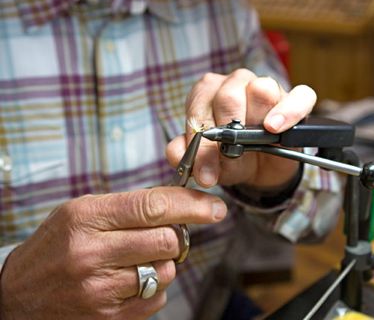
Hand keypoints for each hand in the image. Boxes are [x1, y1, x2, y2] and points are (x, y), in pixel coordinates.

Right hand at [0, 187, 226, 319]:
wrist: (17, 295)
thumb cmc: (56, 246)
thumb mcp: (82, 212)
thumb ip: (129, 205)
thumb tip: (180, 204)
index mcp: (87, 217)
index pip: (152, 206)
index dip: (191, 205)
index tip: (215, 207)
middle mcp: (92, 253)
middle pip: (167, 239)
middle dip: (177, 234)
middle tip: (167, 233)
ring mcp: (100, 289)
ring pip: (166, 270)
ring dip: (164, 262)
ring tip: (140, 258)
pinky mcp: (108, 317)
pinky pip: (156, 298)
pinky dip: (153, 287)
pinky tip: (130, 281)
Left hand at [166, 69, 316, 189]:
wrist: (261, 169)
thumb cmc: (232, 158)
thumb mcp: (208, 163)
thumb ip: (188, 156)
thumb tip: (176, 153)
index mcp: (208, 93)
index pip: (199, 106)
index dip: (200, 140)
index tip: (204, 170)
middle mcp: (236, 83)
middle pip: (227, 96)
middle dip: (225, 134)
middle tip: (227, 160)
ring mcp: (268, 86)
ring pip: (260, 89)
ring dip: (255, 120)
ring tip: (252, 144)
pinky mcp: (296, 99)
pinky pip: (299, 96)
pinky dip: (288, 111)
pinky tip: (275, 128)